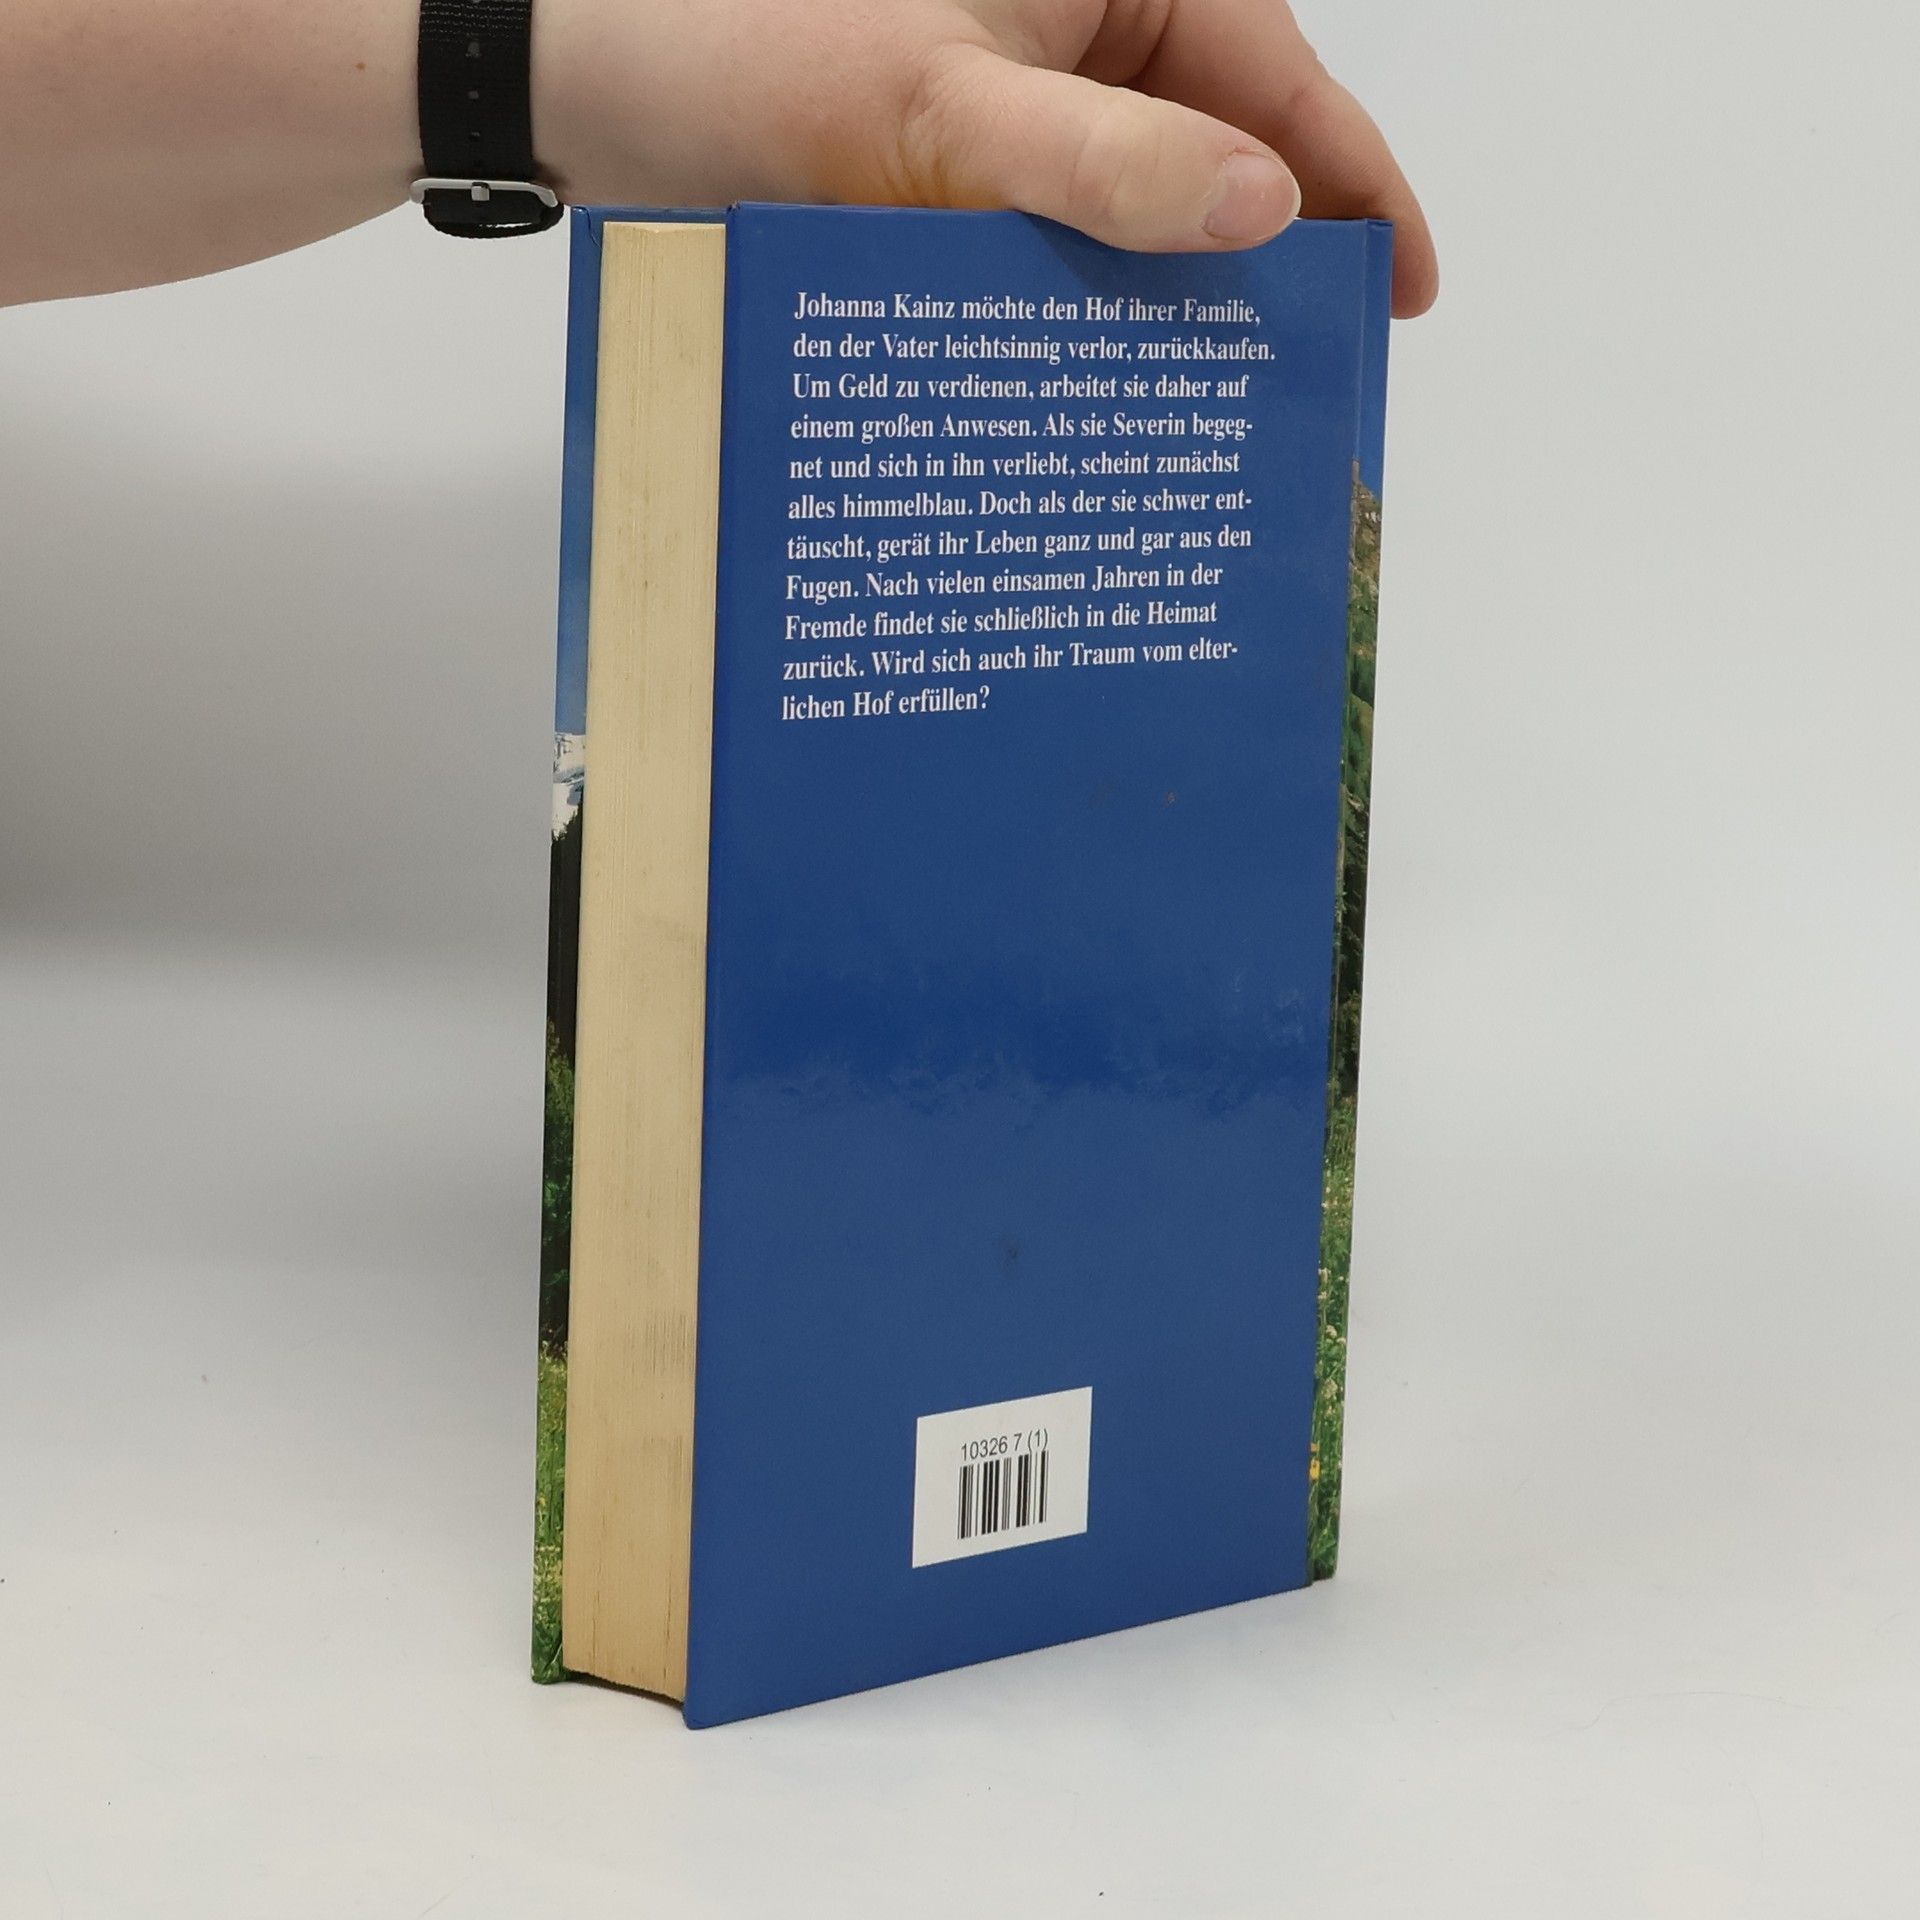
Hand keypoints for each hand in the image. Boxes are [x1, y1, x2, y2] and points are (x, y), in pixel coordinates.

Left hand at [539, 0, 1437, 314]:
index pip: (1276, 78)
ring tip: (1204, 402)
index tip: (1397, 296)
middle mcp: (1078, 12)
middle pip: (1216, 141)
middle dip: (1258, 257)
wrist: (576, 74)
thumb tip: (1266, 210)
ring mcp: (1016, 80)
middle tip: (1297, 382)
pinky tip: (1095, 371)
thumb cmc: (738, 49)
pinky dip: (1078, 292)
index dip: (1351, 189)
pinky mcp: (956, 143)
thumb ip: (1103, 163)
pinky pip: (1053, 221)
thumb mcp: (941, 112)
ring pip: (1133, 194)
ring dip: (1163, 289)